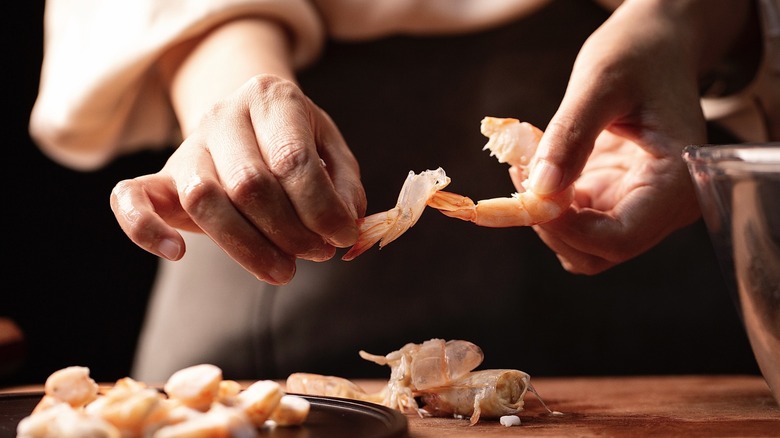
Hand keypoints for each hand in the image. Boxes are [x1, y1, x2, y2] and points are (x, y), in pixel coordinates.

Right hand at [110, 75, 365, 283]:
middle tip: (316, 254)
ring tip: (283, 271)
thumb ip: (344, 184)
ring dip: (247, 247)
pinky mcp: (160, 177)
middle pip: (249, 184)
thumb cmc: (294, 140)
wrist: (248, 118)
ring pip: (203, 199)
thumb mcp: (331, 149)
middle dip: (290, 232)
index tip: (342, 238)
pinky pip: (129, 198)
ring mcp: (188, 145)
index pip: (292, 159)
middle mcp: (224, 115)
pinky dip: (145, 230)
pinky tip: (178, 253)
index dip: (321, 209)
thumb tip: (346, 223)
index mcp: (272, 98)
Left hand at [526, 0, 715, 273]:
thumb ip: (571, 135)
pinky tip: (537, 167)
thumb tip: (542, 187)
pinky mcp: (614, 199)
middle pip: (596, 251)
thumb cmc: (639, 56)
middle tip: (521, 174)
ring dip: (544, 216)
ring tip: (527, 166)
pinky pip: (573, 223)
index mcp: (678, 184)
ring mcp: (638, 207)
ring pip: (580, 245)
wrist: (654, 48)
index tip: (530, 192)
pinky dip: (547, 205)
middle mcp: (664, 208)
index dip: (567, 228)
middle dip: (550, 223)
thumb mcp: (601, 83)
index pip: (619, 238)